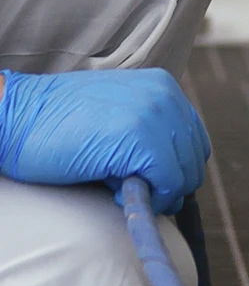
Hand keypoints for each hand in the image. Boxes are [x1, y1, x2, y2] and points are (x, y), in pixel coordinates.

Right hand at [0, 68, 211, 213]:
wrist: (12, 117)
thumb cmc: (54, 125)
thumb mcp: (114, 117)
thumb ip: (147, 134)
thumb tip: (172, 176)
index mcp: (162, 88)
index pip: (193, 139)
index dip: (174, 167)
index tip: (147, 180)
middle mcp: (166, 97)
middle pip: (194, 158)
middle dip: (167, 182)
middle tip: (129, 188)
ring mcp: (155, 116)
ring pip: (184, 173)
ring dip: (157, 190)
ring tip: (117, 187)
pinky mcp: (141, 140)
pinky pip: (167, 182)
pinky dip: (149, 198)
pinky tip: (113, 193)